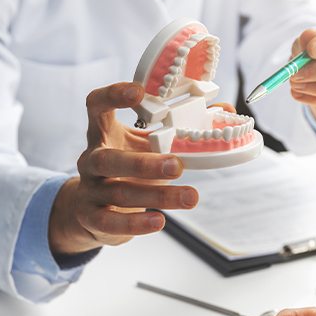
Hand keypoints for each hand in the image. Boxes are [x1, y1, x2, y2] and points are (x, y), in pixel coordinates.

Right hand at [48, 82, 199, 255]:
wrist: (93, 209)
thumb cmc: (129, 168)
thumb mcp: (148, 144)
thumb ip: (181, 127)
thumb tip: (225, 108)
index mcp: (104, 133)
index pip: (97, 105)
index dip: (113, 95)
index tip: (139, 92)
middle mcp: (91, 158)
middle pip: (109, 158)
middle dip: (144, 163)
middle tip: (178, 165)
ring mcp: (90, 188)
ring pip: (120, 192)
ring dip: (157, 196)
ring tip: (190, 198)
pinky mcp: (92, 217)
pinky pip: (111, 221)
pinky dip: (136, 223)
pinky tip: (159, 221)